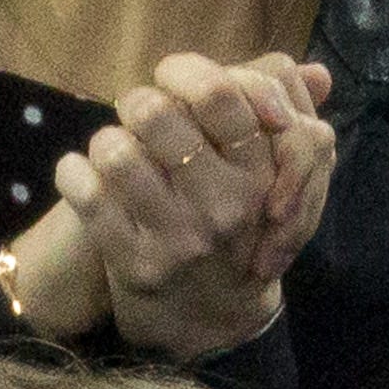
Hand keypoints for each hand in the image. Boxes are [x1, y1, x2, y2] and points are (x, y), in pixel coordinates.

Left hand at [56, 53, 336, 361]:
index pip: (221, 94)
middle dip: (137, 101)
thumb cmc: (238, 225)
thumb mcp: (270, 176)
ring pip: (118, 152)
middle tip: (136, 113)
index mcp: (261, 174)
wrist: (214, 317)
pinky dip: (73, 172)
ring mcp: (179, 238)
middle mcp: (224, 206)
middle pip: (158, 114)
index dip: (185, 71)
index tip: (171, 78)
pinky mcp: (136, 263)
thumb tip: (315, 72)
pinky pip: (86, 195)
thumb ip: (279, 118)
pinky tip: (80, 173)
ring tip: (112, 148)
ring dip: (105, 139)